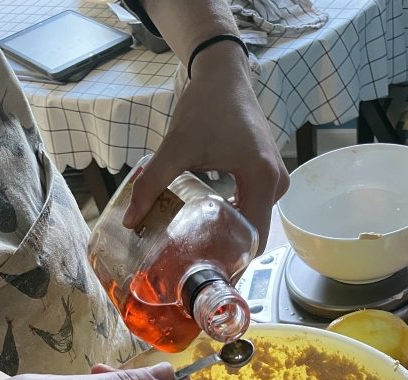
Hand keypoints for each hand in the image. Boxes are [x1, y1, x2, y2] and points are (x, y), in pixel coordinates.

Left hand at [123, 43, 288, 253]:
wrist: (224, 73)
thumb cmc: (206, 106)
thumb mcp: (176, 147)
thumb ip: (152, 183)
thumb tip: (130, 222)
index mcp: (262, 180)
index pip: (254, 240)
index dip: (235, 262)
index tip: (210, 278)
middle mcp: (276, 183)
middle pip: (254, 235)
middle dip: (229, 253)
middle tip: (198, 268)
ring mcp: (275, 178)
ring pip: (254, 223)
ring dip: (231, 237)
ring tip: (202, 251)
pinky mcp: (268, 173)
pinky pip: (254, 207)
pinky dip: (235, 219)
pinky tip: (212, 227)